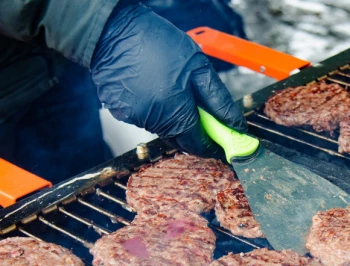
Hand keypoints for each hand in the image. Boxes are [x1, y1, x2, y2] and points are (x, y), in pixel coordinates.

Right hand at [90, 4, 246, 155]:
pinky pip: (143, 116)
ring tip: (172, 87)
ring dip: (172, 116)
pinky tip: (152, 85)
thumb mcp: (198, 67)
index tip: (222, 145)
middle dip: (193, 131)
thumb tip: (235, 124)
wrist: (112, 30)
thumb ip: (219, 101)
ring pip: (161, 127)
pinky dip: (153, 106)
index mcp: (175, 114)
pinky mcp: (119, 111)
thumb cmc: (157, 43)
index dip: (212, 147)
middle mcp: (153, 123)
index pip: (198, 145)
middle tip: (202, 114)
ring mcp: (134, 119)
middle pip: (180, 139)